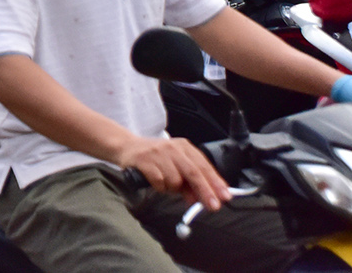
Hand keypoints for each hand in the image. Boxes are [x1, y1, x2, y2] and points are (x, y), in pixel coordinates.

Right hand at [112, 132, 229, 211]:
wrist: (127, 146)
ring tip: (165, 183)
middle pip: (193, 172)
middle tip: (213, 206)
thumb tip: (199, 200)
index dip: (215, 182)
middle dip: (205, 191)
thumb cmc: (155, 158)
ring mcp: (158, 153)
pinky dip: (159, 186)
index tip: (225, 197)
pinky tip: (155, 181)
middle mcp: (172, 148)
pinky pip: (159, 182)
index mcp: (184, 147)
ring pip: (175, 180)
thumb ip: (189, 182)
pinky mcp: (144, 160)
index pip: (204, 166)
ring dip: (172, 188)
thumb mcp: (175, 165)